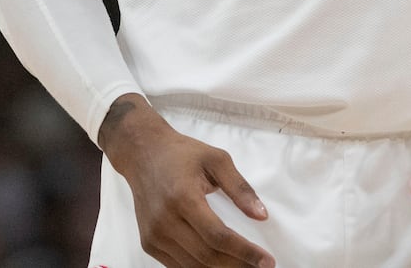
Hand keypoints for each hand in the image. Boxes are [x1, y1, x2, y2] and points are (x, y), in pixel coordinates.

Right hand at [98, 96, 274, 267]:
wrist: (143, 154)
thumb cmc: (182, 154)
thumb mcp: (217, 159)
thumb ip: (240, 188)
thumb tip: (261, 215)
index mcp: (183, 197)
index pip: (218, 236)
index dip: (245, 252)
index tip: (267, 261)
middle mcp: (164, 220)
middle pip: (207, 255)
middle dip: (238, 265)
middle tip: (260, 267)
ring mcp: (154, 235)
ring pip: (193, 265)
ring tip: (244, 267)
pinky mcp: (148, 243)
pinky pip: (178, 266)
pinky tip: (220, 264)